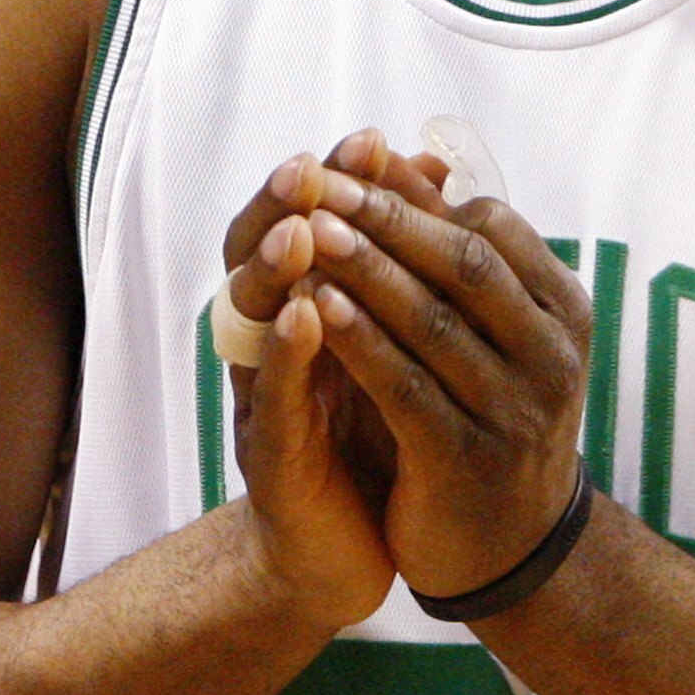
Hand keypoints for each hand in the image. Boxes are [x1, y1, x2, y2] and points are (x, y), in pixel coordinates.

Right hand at [217, 132, 450, 630]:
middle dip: (287, 206)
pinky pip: (275, 395)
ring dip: (276, 266)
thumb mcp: (394, 342)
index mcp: (302, 306)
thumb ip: (403, 264)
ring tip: (304, 226)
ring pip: (255, 316)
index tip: (369, 141)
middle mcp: (272, 342)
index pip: (298, 222)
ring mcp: (265, 396)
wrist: (348, 553)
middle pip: (257, 253)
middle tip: (314, 166)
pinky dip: (287, 352)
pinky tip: (307, 313)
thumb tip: (439, 170)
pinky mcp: (272, 457)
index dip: (330, 182)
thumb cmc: (375, 435)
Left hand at [299, 172, 592, 601]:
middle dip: (386, 219)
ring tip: (309, 231)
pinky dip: (360, 343)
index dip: (418, 194)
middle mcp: (552, 357)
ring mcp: (515, 412)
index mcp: (564, 312)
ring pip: (433, 322)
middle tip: (320, 184)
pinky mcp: (466, 461)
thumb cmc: (488, 414)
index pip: (493, 227)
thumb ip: (447, 255)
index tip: (351, 163)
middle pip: (464, 266)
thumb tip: (394, 155)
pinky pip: (406, 388)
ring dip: (366, 271)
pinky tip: (316, 309)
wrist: (507, 547)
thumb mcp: (489, 333)